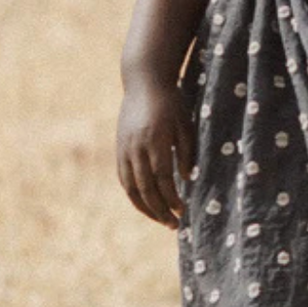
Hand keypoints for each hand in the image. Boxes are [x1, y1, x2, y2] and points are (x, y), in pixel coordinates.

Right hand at [116, 77, 194, 229]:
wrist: (144, 82)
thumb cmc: (172, 102)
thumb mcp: (186, 125)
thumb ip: (187, 152)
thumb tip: (187, 179)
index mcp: (156, 141)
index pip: (163, 179)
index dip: (172, 198)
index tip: (183, 211)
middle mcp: (137, 148)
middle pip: (146, 188)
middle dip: (160, 210)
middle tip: (174, 224)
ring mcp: (125, 148)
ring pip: (131, 187)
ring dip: (145, 207)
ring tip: (160, 219)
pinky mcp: (119, 148)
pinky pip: (124, 178)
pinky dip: (133, 194)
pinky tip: (145, 203)